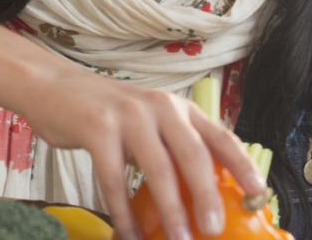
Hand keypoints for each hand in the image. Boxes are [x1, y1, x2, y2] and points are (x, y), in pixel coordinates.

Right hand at [17, 59, 266, 239]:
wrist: (53, 86)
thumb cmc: (104, 112)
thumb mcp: (145, 120)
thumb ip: (170, 146)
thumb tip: (201, 198)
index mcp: (176, 107)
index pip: (219, 136)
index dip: (242, 167)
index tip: (258, 196)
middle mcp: (157, 107)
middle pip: (193, 155)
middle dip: (207, 196)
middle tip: (214, 229)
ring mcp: (126, 116)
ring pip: (158, 170)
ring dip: (169, 211)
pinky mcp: (96, 129)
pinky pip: (114, 179)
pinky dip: (123, 212)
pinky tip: (128, 234)